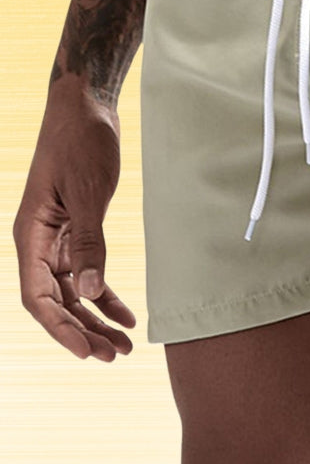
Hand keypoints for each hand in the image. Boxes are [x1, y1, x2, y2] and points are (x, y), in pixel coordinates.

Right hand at [12, 84, 135, 359]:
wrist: (85, 107)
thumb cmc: (81, 142)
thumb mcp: (88, 192)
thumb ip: (89, 242)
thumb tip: (91, 292)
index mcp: (31, 235)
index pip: (39, 297)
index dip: (62, 328)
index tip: (89, 352)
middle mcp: (39, 241)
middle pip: (57, 300)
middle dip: (83, 330)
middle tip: (115, 356)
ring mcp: (56, 237)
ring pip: (73, 289)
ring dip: (96, 316)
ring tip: (124, 344)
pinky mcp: (76, 228)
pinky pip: (87, 270)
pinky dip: (105, 292)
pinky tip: (125, 313)